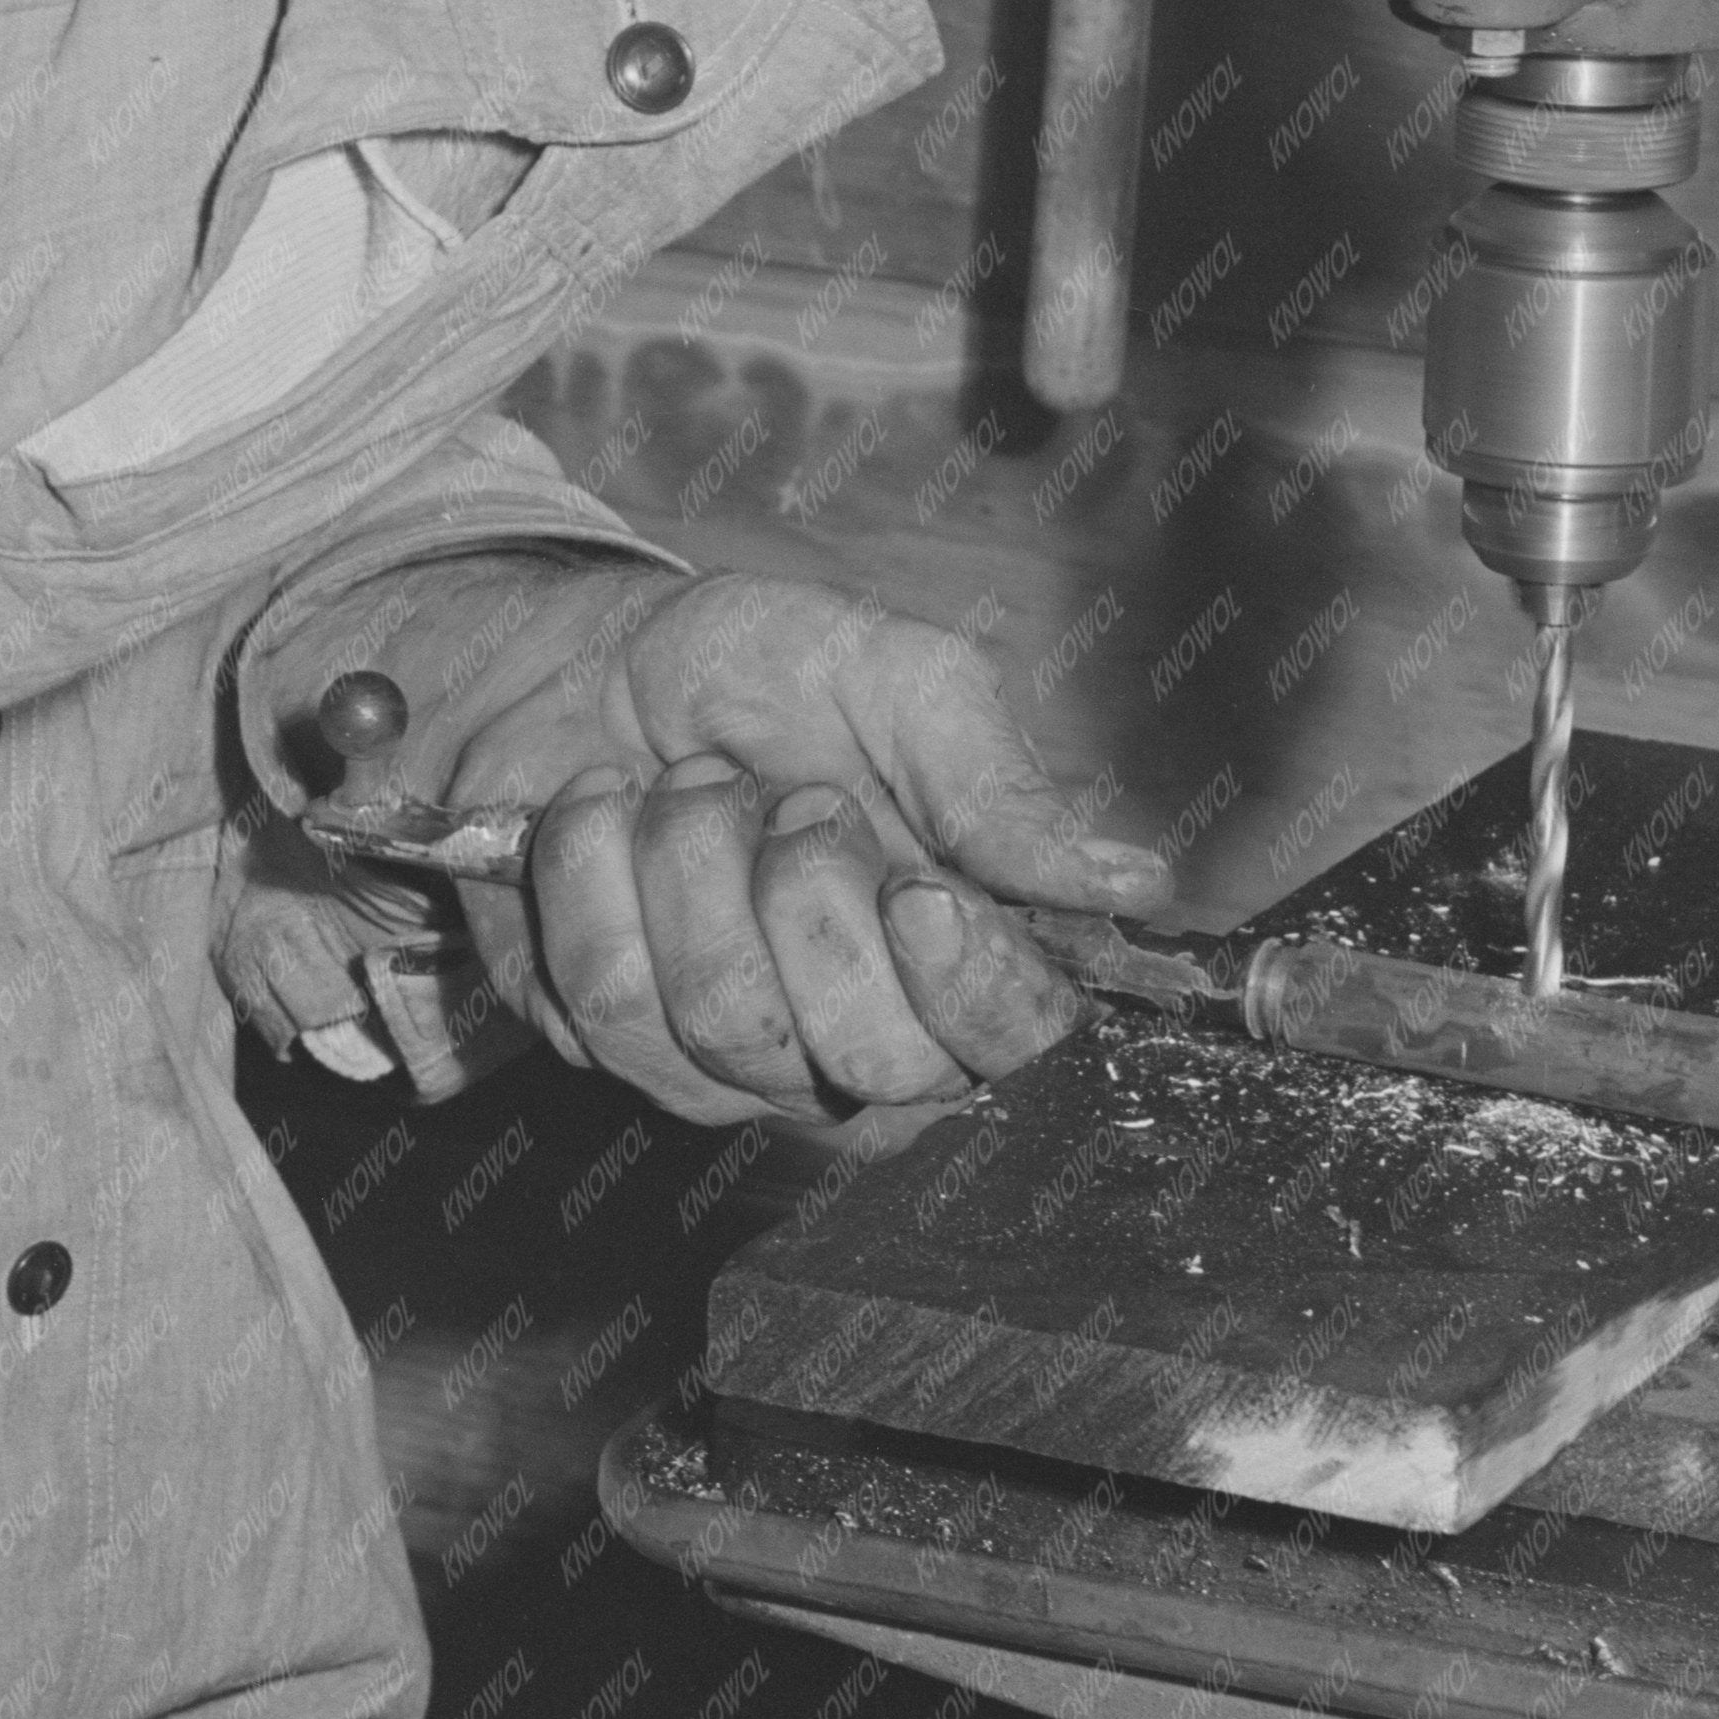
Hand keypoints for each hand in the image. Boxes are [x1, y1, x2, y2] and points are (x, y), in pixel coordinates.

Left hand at [434, 568, 1173, 1143]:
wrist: (586, 656)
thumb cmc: (760, 668)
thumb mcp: (898, 680)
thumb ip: (998, 784)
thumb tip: (1132, 884)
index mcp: (962, 946)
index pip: (1015, 1039)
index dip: (972, 983)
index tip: (917, 889)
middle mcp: (860, 1027)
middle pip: (874, 1062)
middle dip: (812, 900)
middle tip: (790, 799)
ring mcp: (733, 1056)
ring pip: (731, 1024)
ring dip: (694, 859)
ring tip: (693, 787)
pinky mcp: (615, 1043)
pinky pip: (608, 995)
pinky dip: (597, 865)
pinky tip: (609, 812)